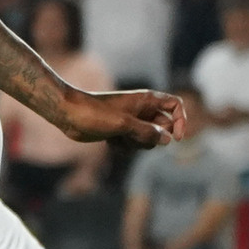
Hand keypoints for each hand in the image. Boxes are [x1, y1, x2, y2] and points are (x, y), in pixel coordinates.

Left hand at [48, 85, 186, 147]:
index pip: (175, 106)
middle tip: (133, 137)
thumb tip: (167, 140)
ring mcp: (131, 122)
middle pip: (163, 128)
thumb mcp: (123, 124)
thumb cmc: (94, 113)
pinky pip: (132, 145)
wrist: (68, 115)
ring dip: (137, 145)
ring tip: (119, 138)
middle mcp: (141, 110)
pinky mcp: (120, 132)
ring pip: (148, 139)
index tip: (177, 138)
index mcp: (146, 100)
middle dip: (152, 138)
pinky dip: (124, 148)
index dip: (181, 121)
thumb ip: (147, 132)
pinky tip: (110, 142)